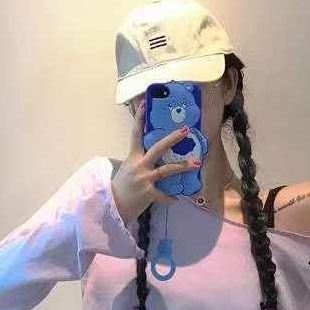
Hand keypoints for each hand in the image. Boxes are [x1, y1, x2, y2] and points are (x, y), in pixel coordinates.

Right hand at [111, 99, 198, 224]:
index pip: (136, 134)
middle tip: (185, 130)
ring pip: (167, 170)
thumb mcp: (128, 169)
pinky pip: (165, 194)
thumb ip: (140, 162)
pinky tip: (177, 198)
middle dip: (172, 138)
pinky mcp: (149, 193)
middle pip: (158, 148)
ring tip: (196, 163)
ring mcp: (144, 179)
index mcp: (133, 157)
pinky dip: (171, 197)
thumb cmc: (121, 187)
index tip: (144, 103)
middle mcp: (139, 165)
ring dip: (183, 166)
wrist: (112, 206)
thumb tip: (155, 158)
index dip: (140, 119)